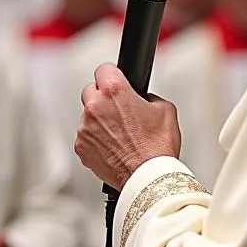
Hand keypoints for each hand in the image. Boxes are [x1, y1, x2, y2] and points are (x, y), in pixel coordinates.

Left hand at [75, 63, 180, 189]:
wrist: (148, 178)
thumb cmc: (157, 147)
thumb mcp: (165, 109)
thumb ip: (148, 96)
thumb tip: (142, 98)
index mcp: (114, 91)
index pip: (103, 68)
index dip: (112, 75)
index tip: (115, 81)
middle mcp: (95, 107)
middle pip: (90, 90)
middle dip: (103, 97)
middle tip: (119, 109)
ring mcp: (85, 128)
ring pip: (87, 115)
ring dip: (99, 120)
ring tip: (119, 133)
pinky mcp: (81, 147)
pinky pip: (85, 136)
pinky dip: (95, 139)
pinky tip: (113, 146)